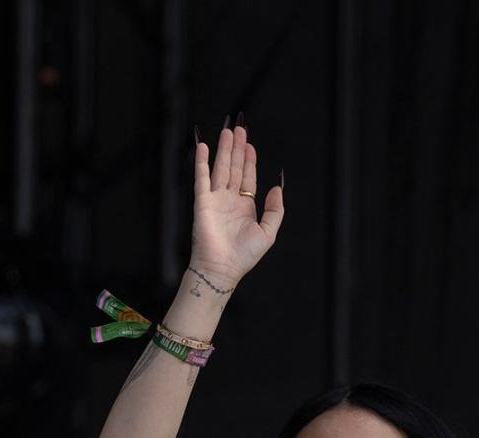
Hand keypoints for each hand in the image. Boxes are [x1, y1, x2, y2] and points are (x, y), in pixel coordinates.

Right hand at [189, 120, 283, 287]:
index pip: (247, 177)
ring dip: (223, 150)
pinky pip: (202, 178)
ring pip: (220, 168)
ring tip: (227, 131)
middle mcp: (229, 201)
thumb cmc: (244, 256)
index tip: (250, 144)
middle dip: (237, 149)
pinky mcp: (202, 202)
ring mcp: (215, 200)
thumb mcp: (268, 232)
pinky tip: (204, 147)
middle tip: (239, 128)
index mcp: (245, 207)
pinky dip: (202, 162)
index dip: (248, 160)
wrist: (223, 268)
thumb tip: (277, 187)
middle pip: (234, 168)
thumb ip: (275, 210)